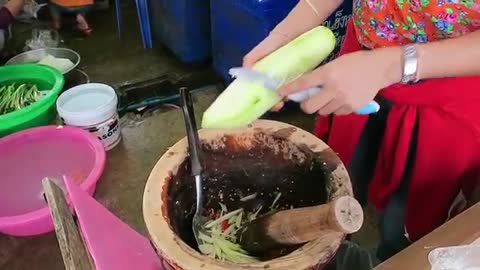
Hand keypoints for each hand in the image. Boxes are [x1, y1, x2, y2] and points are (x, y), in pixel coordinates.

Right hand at [243, 32, 292, 111]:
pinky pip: (299, 86)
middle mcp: (276, 76)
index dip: (261, 98)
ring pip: (286, 92)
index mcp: (265, 72)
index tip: (263, 104)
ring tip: (287, 101)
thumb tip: (245, 72)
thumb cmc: (279, 39)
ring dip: (285, 98)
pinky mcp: (302, 74)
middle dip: (274, 102)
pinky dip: (297, 92)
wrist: (300, 29)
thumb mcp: (263, 49)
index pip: (260, 89)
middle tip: (278, 105)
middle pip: (273, 94)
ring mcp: (289, 76)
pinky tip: (298, 95)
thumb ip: (252, 58)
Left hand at [279, 47, 401, 114]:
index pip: (303, 83)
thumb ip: (321, 75)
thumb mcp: (335, 64)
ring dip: (323, 107)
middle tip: (309, 101)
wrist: (379, 68)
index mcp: (327, 73)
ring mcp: (343, 99)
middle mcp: (333, 88)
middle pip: (310, 107)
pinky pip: (337, 113)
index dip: (289, 89)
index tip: (280, 93)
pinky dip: (336, 109)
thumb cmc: (355, 63)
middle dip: (306, 106)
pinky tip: (342, 99)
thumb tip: (305, 86)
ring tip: (331, 97)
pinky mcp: (352, 107)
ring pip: (323, 112)